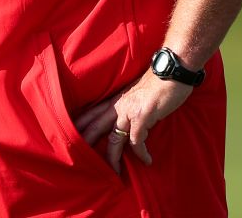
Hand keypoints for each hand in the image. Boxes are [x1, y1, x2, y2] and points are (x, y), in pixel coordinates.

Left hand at [73, 72, 192, 173]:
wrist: (172, 69)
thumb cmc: (159, 82)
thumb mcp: (137, 94)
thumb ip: (130, 105)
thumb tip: (130, 120)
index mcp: (116, 100)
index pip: (92, 112)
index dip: (81, 123)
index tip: (69, 133)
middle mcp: (119, 106)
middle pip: (95, 126)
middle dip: (85, 142)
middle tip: (76, 158)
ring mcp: (129, 111)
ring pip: (114, 140)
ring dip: (113, 158)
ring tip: (115, 173)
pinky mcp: (143, 116)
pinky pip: (137, 141)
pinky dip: (141, 153)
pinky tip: (147, 160)